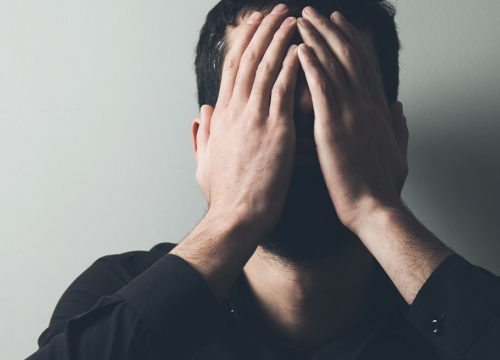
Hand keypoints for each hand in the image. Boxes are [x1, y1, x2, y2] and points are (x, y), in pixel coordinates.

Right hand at [194, 5, 299, 235]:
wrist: (236, 217)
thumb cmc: (224, 194)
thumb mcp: (204, 161)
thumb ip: (201, 135)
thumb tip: (200, 114)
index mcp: (222, 117)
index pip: (231, 70)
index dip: (242, 44)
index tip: (253, 26)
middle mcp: (235, 111)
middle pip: (247, 60)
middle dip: (262, 30)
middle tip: (276, 10)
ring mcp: (254, 118)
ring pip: (265, 67)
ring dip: (278, 39)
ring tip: (291, 18)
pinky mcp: (275, 129)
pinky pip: (283, 89)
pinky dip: (292, 65)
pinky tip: (301, 47)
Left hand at [296, 7, 408, 232]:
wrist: (376, 210)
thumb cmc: (383, 186)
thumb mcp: (398, 151)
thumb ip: (399, 126)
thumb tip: (400, 106)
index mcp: (377, 110)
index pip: (364, 66)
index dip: (352, 41)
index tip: (340, 24)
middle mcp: (366, 105)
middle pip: (349, 57)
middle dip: (330, 31)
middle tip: (315, 12)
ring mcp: (351, 114)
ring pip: (335, 66)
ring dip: (318, 39)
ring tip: (303, 19)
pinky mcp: (334, 127)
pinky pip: (322, 89)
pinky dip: (311, 66)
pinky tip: (300, 49)